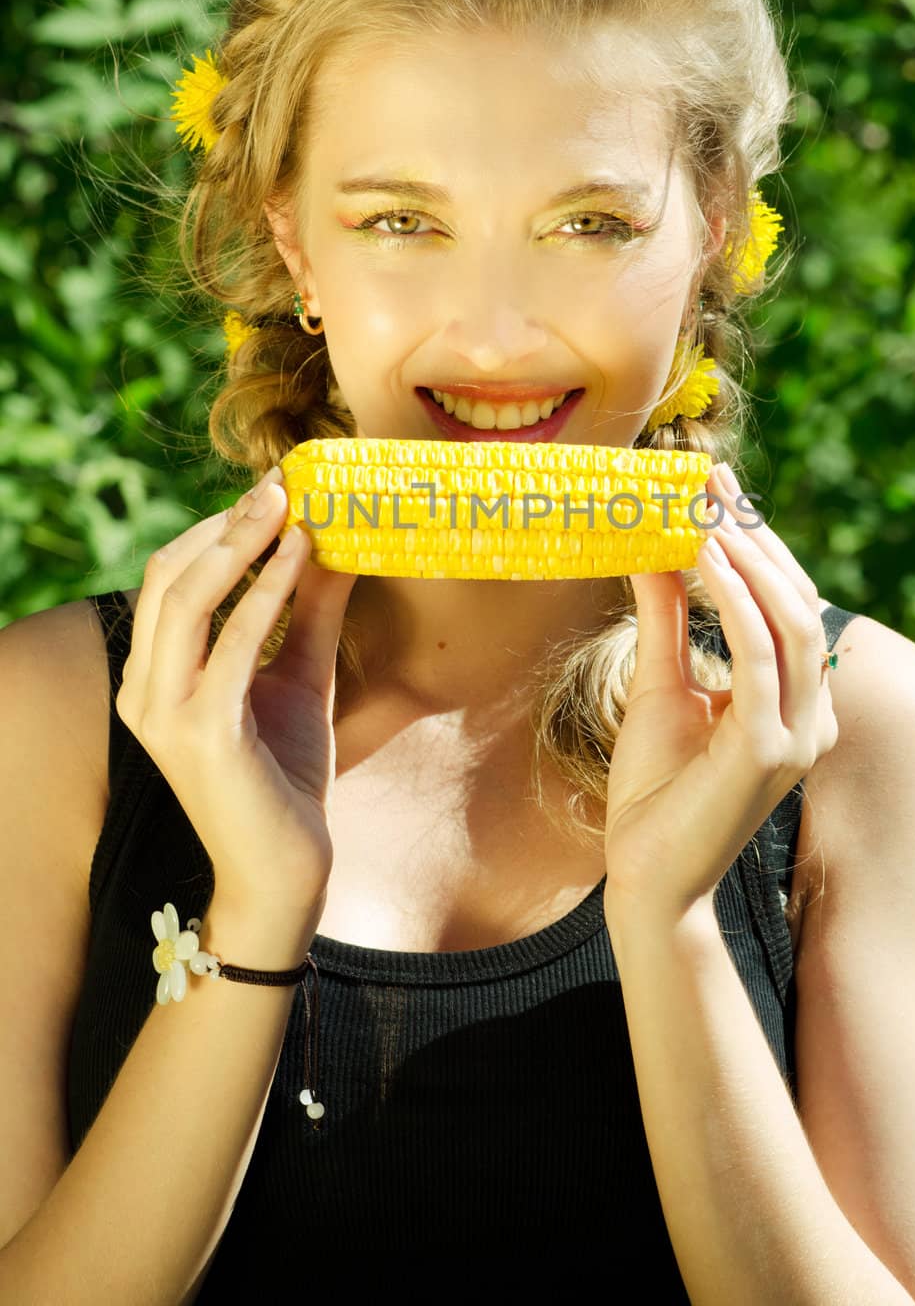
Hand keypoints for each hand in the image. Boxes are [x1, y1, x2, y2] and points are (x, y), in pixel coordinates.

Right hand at [115, 467, 357, 912]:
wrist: (287, 870)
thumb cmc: (287, 777)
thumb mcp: (300, 677)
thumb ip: (309, 612)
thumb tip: (333, 541)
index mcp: (152, 676)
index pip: (167, 579)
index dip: (214, 528)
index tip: (269, 490)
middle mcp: (143, 691)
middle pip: (168, 578)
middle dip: (226, 524)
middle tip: (279, 484)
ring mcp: (164, 714)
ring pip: (186, 600)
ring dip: (240, 544)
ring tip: (288, 505)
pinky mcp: (201, 734)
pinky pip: (232, 644)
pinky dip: (268, 593)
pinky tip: (302, 558)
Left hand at [603, 464, 838, 920]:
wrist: (644, 876)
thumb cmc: (654, 790)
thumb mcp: (660, 683)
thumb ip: (668, 618)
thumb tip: (657, 547)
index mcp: (794, 701)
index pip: (787, 603)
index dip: (757, 541)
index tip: (717, 487)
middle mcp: (810, 715)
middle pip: (796, 600)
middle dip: (754, 535)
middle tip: (711, 483)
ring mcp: (797, 734)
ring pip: (789, 619)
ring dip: (747, 557)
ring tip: (705, 510)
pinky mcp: (768, 749)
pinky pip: (759, 655)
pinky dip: (734, 599)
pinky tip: (701, 556)